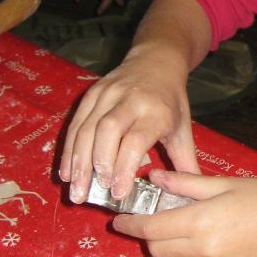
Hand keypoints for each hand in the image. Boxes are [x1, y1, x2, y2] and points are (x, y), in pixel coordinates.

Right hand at [59, 47, 197, 202]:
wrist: (157, 61)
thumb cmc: (171, 101)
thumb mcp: (183, 128)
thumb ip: (184, 162)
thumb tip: (188, 196)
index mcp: (157, 111)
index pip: (135, 140)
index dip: (123, 167)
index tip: (117, 193)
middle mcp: (131, 100)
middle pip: (107, 131)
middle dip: (97, 164)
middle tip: (92, 193)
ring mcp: (108, 94)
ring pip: (87, 128)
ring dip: (78, 161)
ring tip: (75, 189)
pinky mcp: (92, 92)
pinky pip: (76, 123)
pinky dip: (70, 149)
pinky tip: (67, 171)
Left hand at [112, 169, 256, 256]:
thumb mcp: (222, 184)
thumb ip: (184, 183)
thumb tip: (152, 178)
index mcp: (199, 223)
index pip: (150, 229)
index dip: (130, 224)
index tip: (119, 220)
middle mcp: (203, 252)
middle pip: (157, 249)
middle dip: (151, 235)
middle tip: (157, 219)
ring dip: (171, 249)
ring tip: (188, 230)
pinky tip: (212, 243)